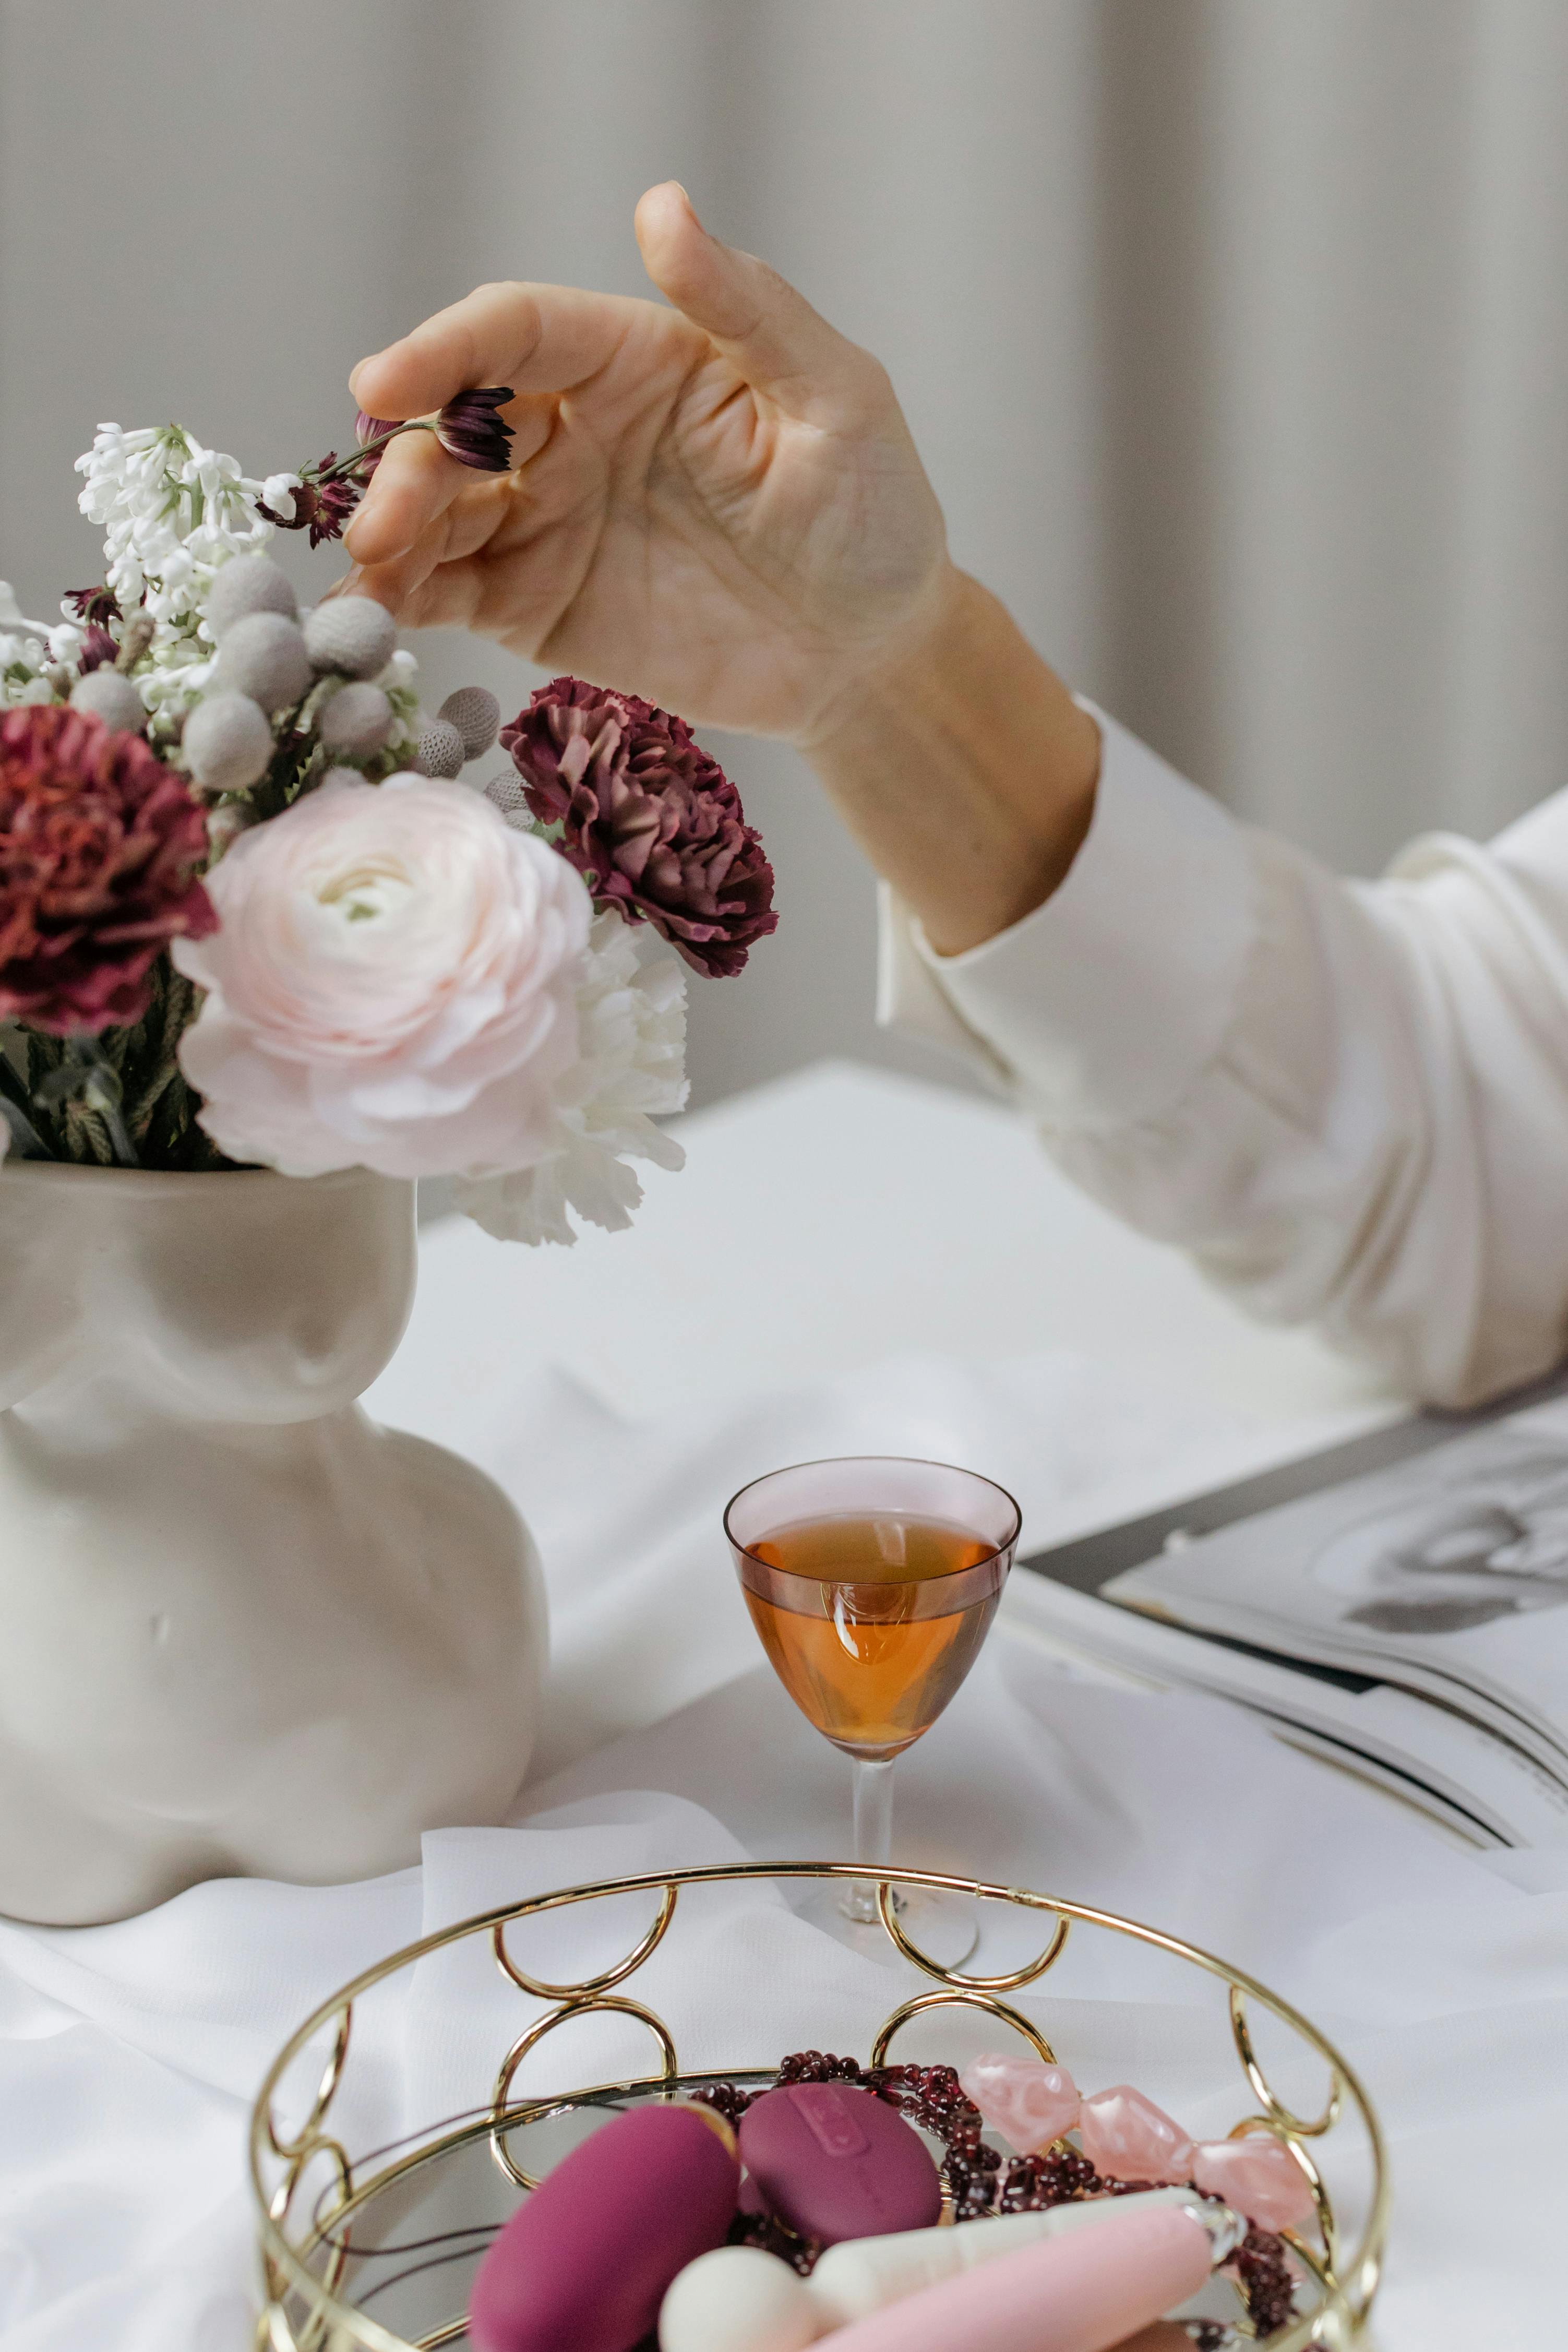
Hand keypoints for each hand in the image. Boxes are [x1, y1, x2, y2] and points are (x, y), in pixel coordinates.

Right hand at [342, 183, 949, 743]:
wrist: (872, 652)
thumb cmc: (870, 513)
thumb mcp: (833, 397)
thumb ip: (747, 306)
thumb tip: (663, 206)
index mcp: (630, 360)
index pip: (513, 333)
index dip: (442, 352)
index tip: (385, 384)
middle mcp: (571, 432)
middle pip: (454, 425)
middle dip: (407, 465)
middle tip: (382, 520)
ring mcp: (548, 521)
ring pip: (438, 511)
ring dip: (391, 535)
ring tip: (372, 573)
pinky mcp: (537, 605)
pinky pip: (450, 592)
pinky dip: (403, 600)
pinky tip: (373, 614)